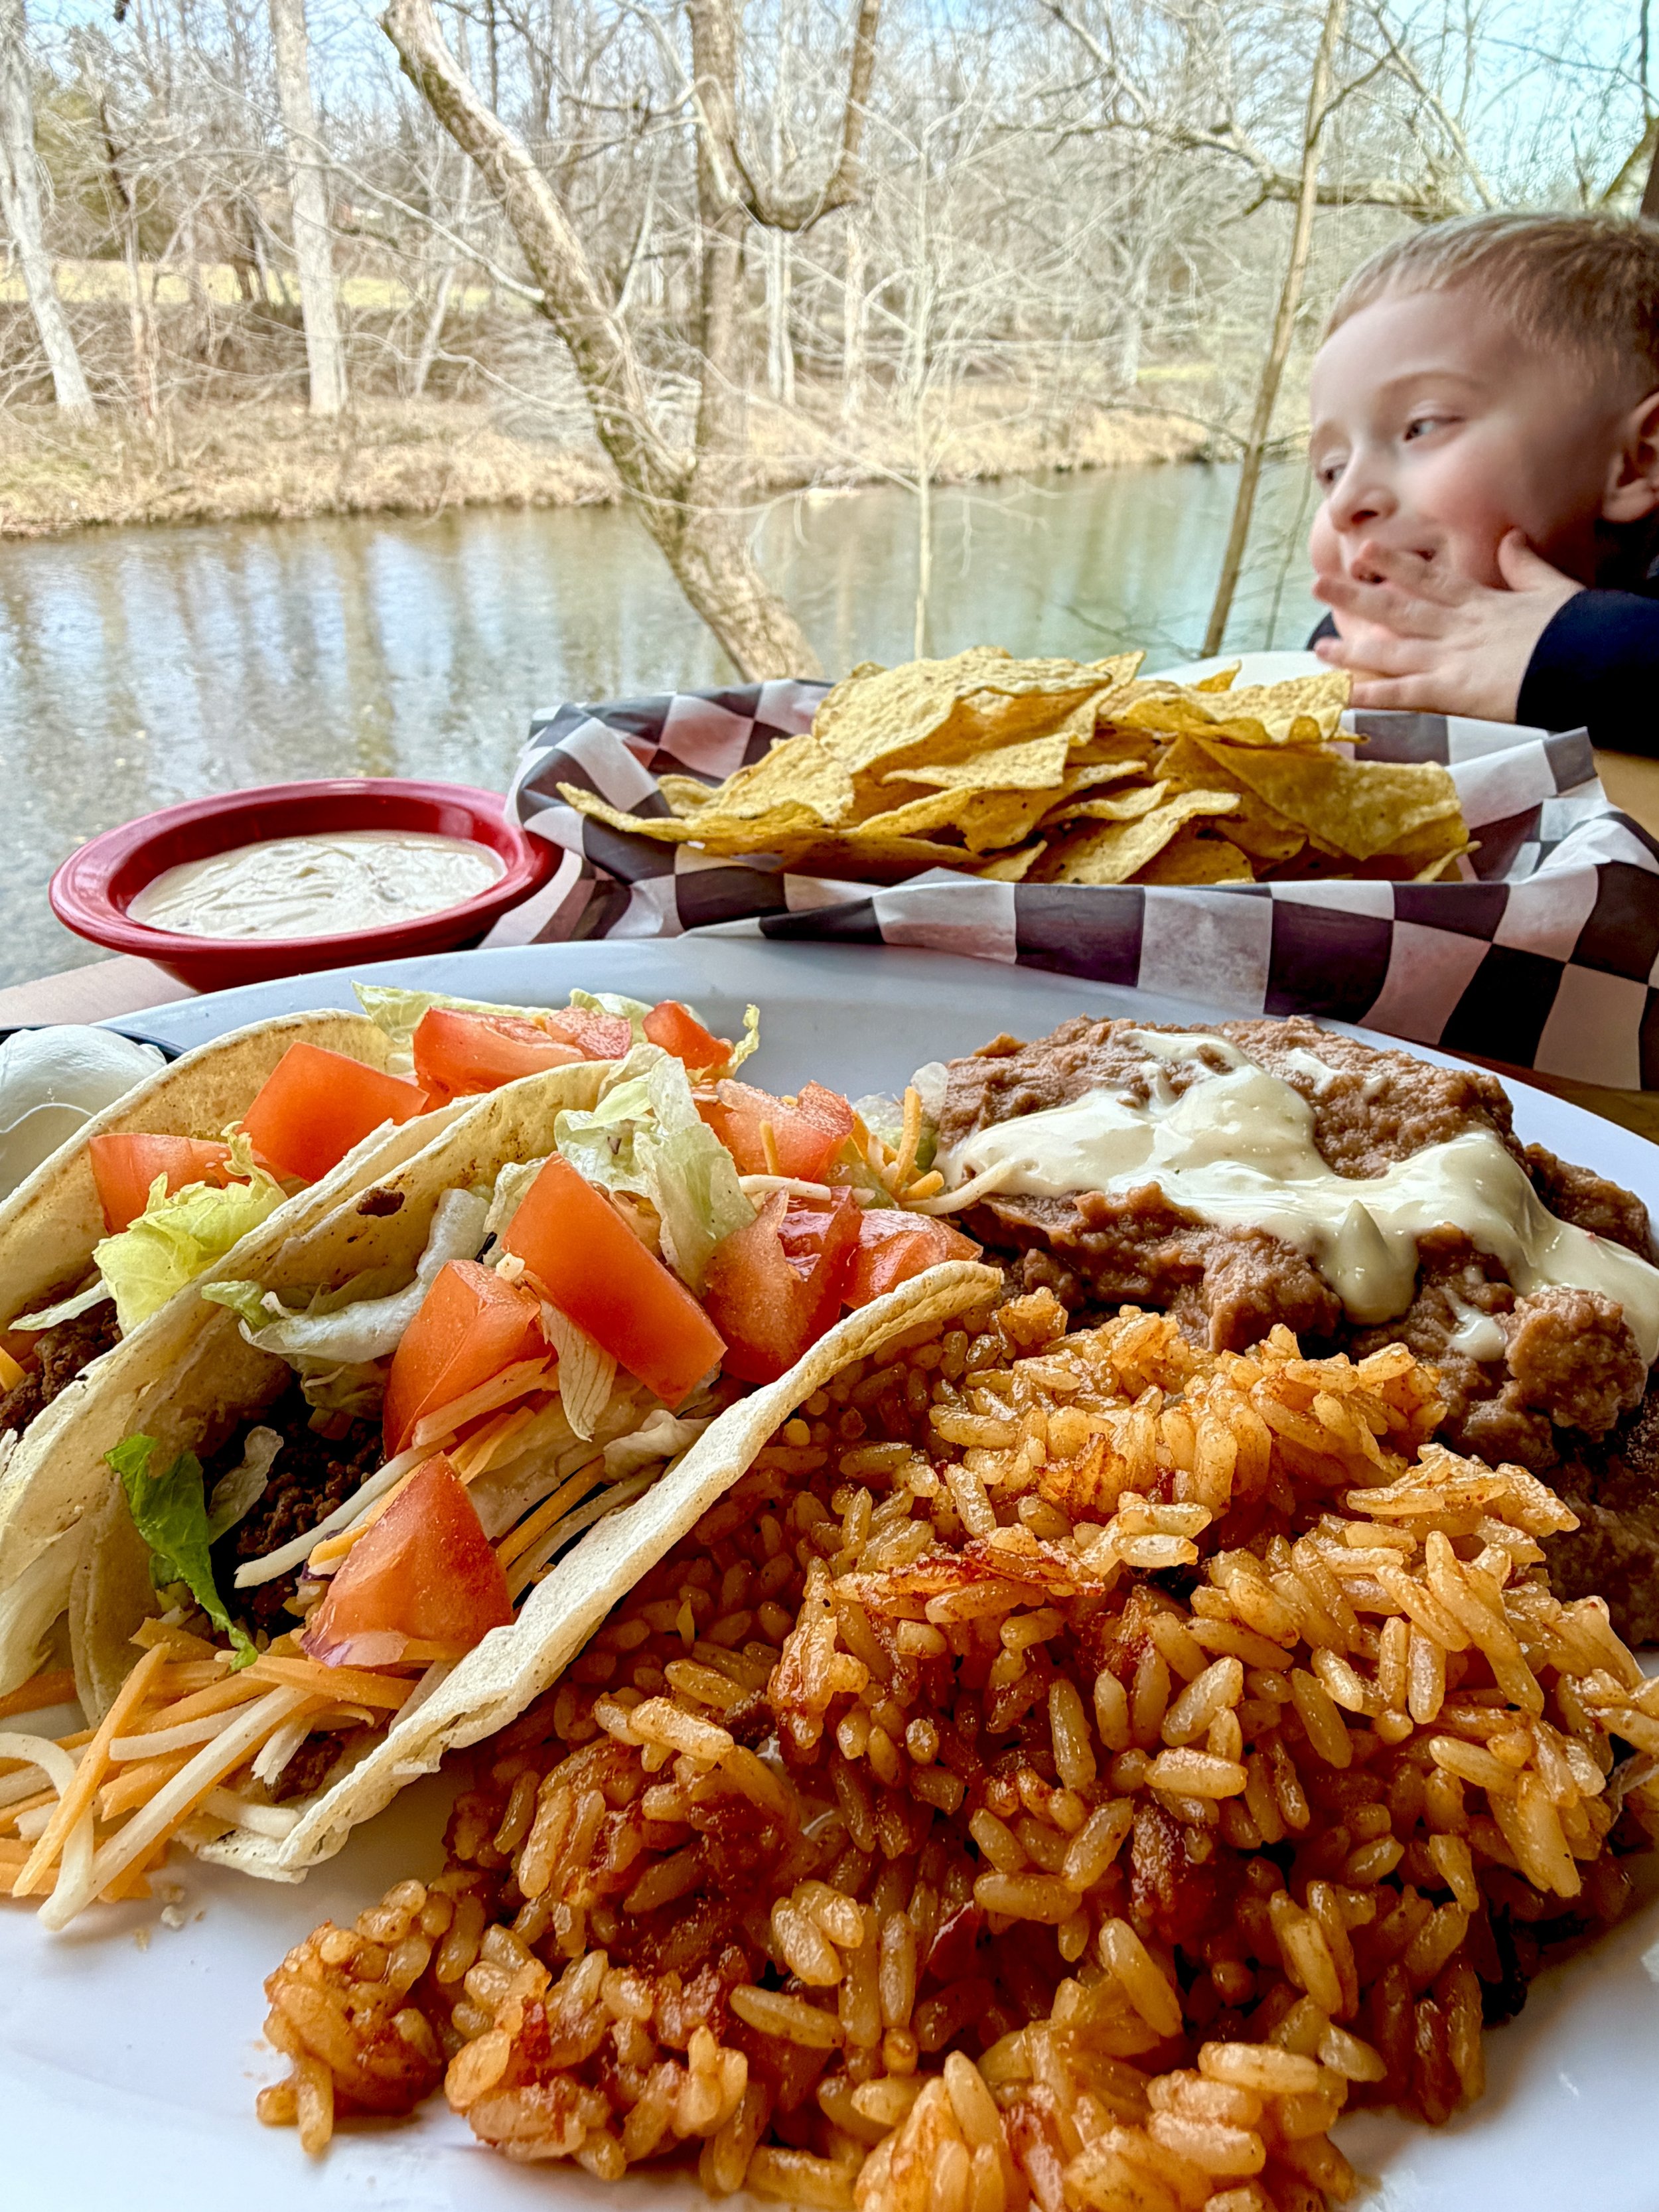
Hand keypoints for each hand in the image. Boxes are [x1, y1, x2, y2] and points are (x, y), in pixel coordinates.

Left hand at [1311, 530, 1582, 719]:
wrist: (1586, 658)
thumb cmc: (1574, 628)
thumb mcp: (1551, 588)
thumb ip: (1525, 564)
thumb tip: (1511, 537)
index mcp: (1479, 602)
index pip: (1428, 579)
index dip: (1394, 565)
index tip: (1366, 551)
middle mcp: (1456, 627)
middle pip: (1398, 608)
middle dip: (1356, 596)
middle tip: (1319, 584)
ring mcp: (1450, 658)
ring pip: (1391, 649)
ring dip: (1352, 648)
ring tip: (1317, 648)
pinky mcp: (1452, 690)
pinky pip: (1402, 694)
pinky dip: (1371, 694)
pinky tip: (1341, 695)